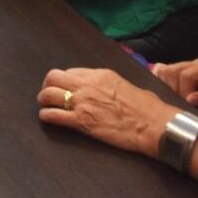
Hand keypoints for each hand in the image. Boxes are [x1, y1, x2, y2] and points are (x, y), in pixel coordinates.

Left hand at [36, 68, 176, 158]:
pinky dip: (46, 116)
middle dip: (47, 85)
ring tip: (45, 105)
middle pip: (53, 77)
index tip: (64, 87)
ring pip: (48, 94)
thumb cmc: (147, 108)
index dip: (64, 80)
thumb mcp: (126, 85)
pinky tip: (47, 118)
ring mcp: (83, 103)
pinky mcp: (81, 122)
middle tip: (48, 94)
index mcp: (100, 74)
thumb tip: (105, 89)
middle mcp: (87, 85)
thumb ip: (109, 84)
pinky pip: (53, 115)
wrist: (153, 125)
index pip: (71, 71)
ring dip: (44, 100)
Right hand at [150, 59, 197, 111]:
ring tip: (176, 99)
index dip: (184, 92)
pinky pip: (160, 69)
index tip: (189, 105)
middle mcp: (196, 62)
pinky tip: (167, 92)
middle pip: (172, 71)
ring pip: (163, 70)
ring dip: (166, 87)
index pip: (187, 75)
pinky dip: (160, 81)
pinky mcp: (178, 68)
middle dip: (173, 90)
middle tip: (181, 104)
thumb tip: (189, 100)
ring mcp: (185, 64)